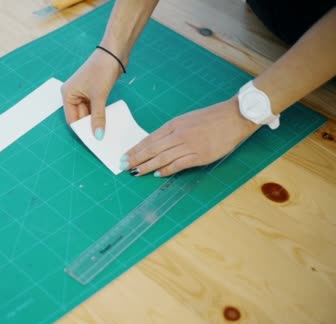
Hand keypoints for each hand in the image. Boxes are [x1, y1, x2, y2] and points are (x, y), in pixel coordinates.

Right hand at [61, 49, 122, 139]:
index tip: (92, 140)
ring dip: (96, 120)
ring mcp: (83, 93)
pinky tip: (108, 122)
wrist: (115, 53)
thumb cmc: (101, 71)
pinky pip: (95, 108)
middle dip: (89, 126)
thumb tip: (98, 136)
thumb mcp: (99, 97)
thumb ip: (98, 118)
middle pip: (80, 116)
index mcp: (68, 94)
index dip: (81, 129)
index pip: (72, 118)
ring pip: (88, 113)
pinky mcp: (94, 91)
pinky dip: (100, 114)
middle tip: (101, 139)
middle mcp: (73, 94)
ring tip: (106, 132)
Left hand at [122, 97, 258, 176]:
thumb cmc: (210, 118)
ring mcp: (188, 145)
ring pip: (162, 157)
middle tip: (123, 166)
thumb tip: (155, 144)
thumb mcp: (186, 120)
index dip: (135, 149)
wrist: (233, 117)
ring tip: (135, 172)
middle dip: (136, 158)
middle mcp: (178, 134)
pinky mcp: (199, 155)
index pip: (149, 139)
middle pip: (152, 149)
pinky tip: (157, 174)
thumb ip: (171, 131)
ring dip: (147, 166)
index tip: (124, 156)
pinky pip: (179, 164)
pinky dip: (167, 170)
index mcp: (173, 125)